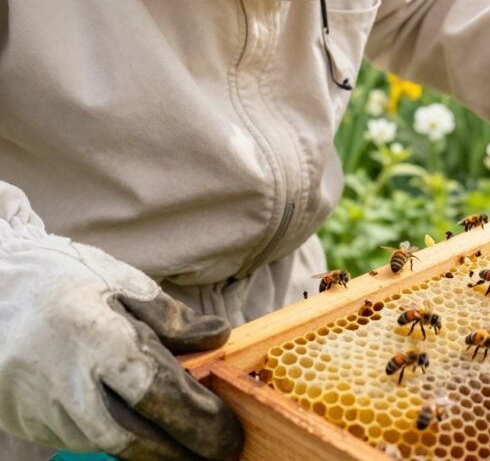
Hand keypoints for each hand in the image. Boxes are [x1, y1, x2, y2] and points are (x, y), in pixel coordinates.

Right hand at [0, 222, 242, 459]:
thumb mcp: (118, 280)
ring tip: (190, 443)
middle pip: (134, 438)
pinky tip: (147, 431)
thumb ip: (170, 315)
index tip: (230, 432)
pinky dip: (120, 439)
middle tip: (220, 450)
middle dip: (183, 451)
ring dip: (154, 449)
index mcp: (96, 340)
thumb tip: (218, 337)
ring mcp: (43, 409)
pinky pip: (83, 439)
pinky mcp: (28, 422)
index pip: (159, 394)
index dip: (200, 420)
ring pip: (109, 445)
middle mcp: (67, 383)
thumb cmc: (57, 278)